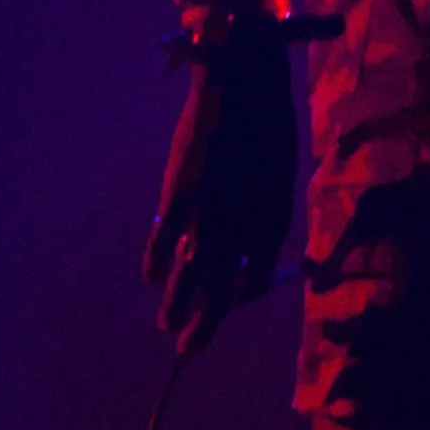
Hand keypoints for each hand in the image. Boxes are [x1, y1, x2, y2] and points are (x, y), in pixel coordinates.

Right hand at [142, 31, 297, 350]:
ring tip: (170, 328)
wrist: (244, 80)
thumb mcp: (278, 174)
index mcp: (274, 218)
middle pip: (222, 289)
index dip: (241, 294)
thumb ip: (262, 214)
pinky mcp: (179, 195)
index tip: (228, 302)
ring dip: (177, 304)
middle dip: (206, 323)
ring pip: (189, 275)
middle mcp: (243, 225)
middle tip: (191, 349)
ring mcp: (210, 212)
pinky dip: (154, 262)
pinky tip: (150, 278)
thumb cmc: (266, 126)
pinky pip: (161, 241)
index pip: (256, 276)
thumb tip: (242, 250)